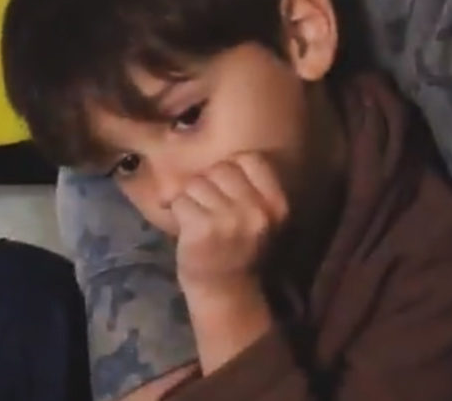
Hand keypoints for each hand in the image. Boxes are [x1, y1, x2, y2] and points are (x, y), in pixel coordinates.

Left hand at [170, 154, 288, 302]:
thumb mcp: (259, 218)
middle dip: (207, 184)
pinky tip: (186, 228)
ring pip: (196, 183)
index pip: (250, 159)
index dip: (232, 169)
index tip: (226, 188)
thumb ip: (249, 188)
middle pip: (219, 168)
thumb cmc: (239, 250)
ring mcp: (230, 219)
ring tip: (197, 219)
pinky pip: (180, 201)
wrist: (226, 292)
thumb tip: (218, 159)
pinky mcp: (203, 229)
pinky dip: (176, 212)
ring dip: (190, 199)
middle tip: (208, 208)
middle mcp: (257, 209)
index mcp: (276, 203)